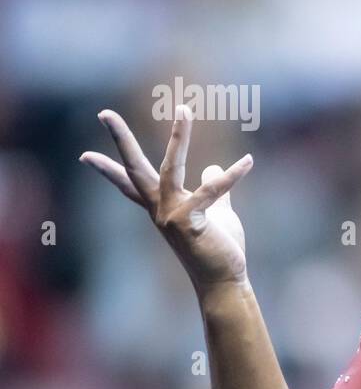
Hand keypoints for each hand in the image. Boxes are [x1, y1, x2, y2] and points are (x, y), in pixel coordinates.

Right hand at [80, 105, 254, 290]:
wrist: (224, 280)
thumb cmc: (218, 248)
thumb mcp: (217, 212)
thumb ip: (213, 188)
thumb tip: (211, 167)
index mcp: (162, 206)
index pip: (130, 184)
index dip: (107, 170)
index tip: (84, 156)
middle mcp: (160, 209)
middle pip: (135, 169)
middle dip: (120, 140)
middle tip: (104, 113)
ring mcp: (171, 216)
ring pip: (169, 169)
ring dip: (177, 138)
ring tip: (182, 109)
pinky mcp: (190, 223)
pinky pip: (212, 191)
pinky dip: (231, 175)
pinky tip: (248, 162)